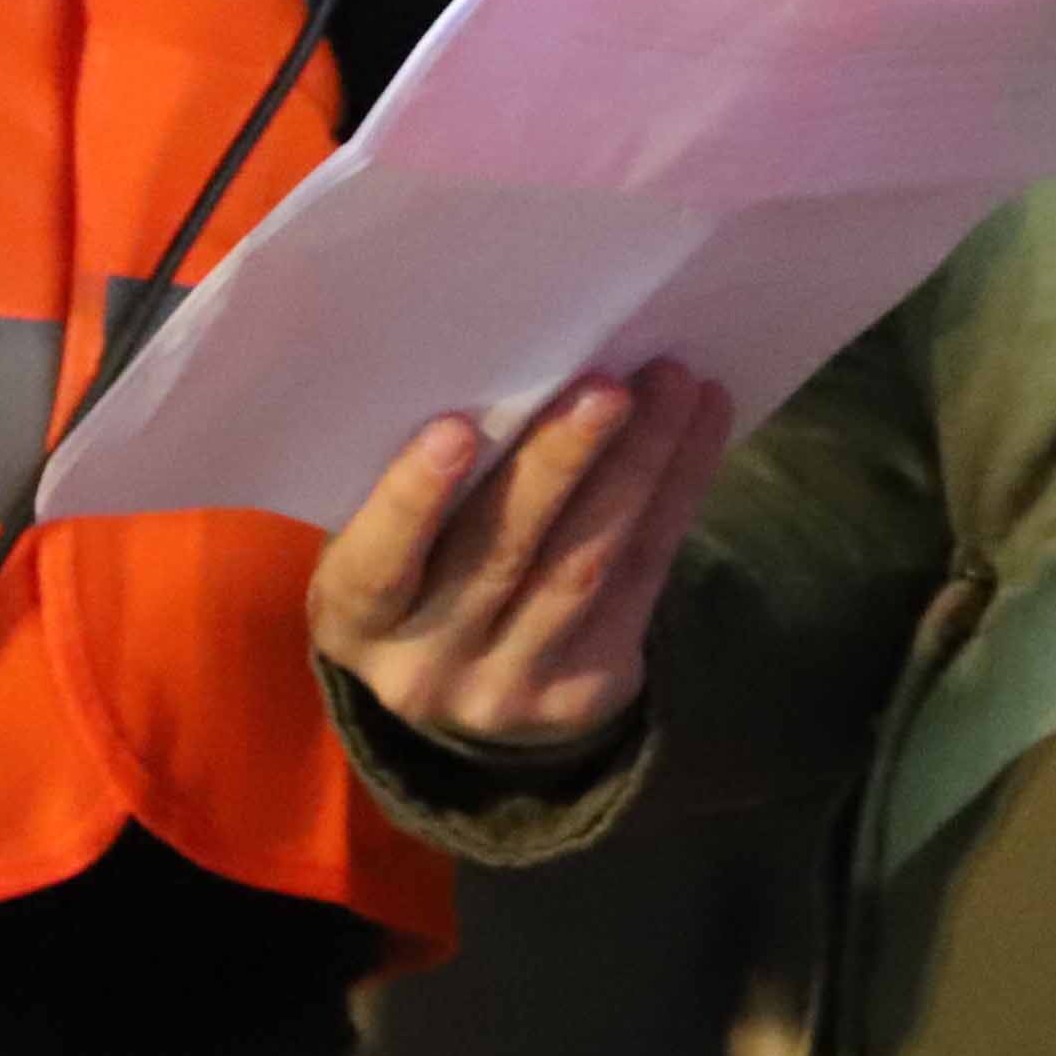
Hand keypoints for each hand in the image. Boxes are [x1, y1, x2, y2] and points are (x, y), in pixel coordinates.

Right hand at [308, 361, 735, 763]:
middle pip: (501, 556)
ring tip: (672, 383)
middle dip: (559, 462)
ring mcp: (509, 688)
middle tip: (607, 386)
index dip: (413, 501)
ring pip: (585, 565)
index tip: (453, 429)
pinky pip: (642, 577)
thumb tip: (516, 363)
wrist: (462, 691)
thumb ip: (422, 483)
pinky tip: (701, 419)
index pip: (377, 566)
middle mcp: (424, 668)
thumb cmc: (414, 571)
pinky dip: (677, 490)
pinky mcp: (585, 692)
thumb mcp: (384, 542)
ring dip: (638, 465)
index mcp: (354, 618)